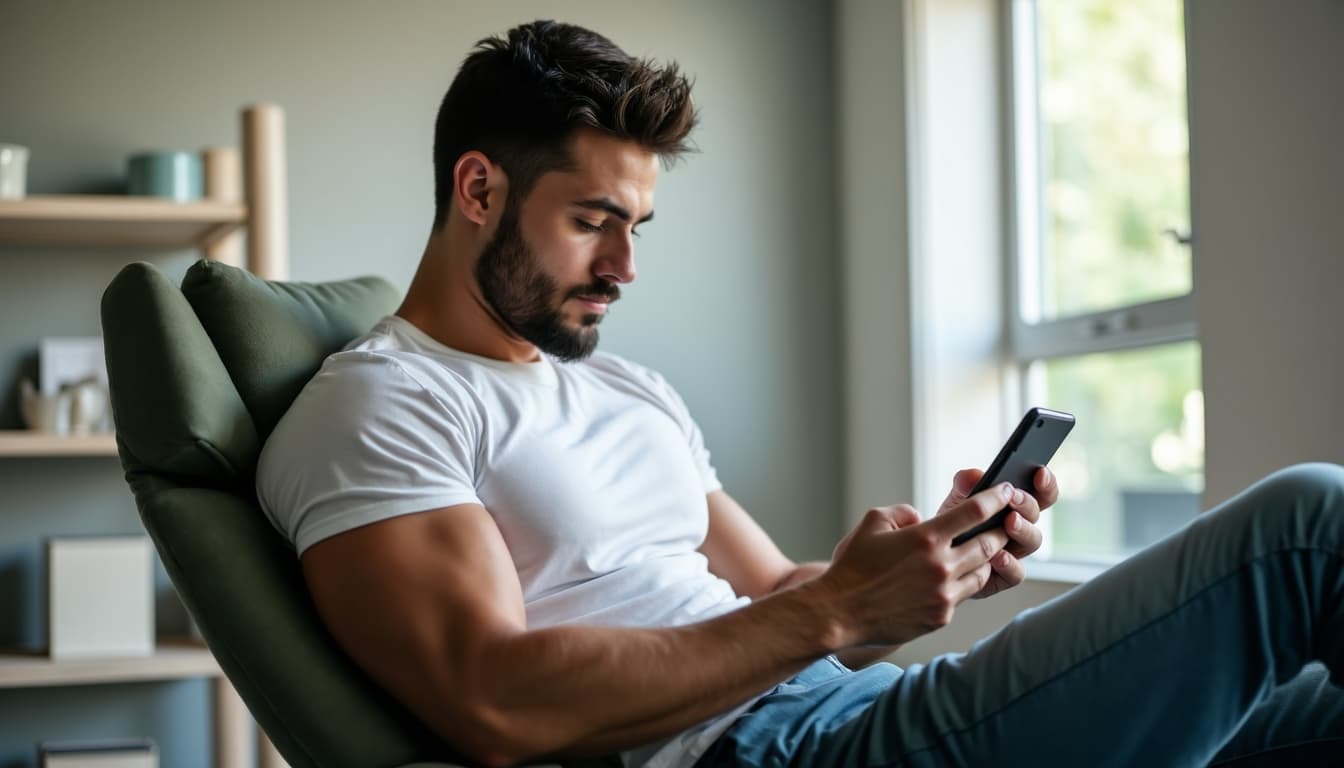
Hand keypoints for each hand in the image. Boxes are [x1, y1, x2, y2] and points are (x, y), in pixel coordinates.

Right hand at [818, 483, 1028, 647]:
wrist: (840, 612)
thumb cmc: (853, 566)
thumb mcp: (872, 523)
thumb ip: (902, 513)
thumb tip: (919, 516)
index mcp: (926, 538)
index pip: (974, 512)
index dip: (995, 499)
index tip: (1007, 491)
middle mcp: (941, 566)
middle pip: (988, 543)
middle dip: (1002, 530)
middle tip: (1008, 522)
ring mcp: (943, 594)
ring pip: (982, 572)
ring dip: (987, 560)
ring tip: (987, 551)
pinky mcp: (941, 616)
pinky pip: (963, 596)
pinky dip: (963, 584)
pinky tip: (956, 578)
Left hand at [935, 467, 1057, 598]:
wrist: (931, 561)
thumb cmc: (949, 527)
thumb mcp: (954, 501)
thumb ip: (964, 485)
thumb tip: (973, 476)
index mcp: (1013, 506)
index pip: (1040, 492)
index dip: (1046, 483)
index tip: (1039, 471)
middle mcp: (1018, 528)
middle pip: (1036, 515)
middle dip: (1027, 504)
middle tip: (1013, 498)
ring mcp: (1014, 552)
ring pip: (1032, 541)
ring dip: (1023, 529)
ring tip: (1009, 522)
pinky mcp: (1003, 576)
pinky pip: (1016, 573)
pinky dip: (1009, 563)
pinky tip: (997, 556)